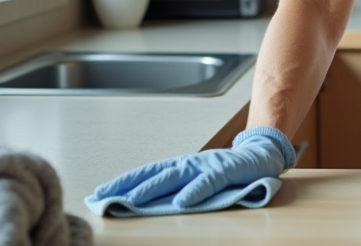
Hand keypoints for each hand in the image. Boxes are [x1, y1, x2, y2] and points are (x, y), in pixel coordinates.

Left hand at [92, 127, 295, 208]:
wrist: (262, 155)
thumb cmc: (228, 173)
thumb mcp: (198, 182)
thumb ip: (177, 191)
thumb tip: (145, 206)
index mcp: (180, 167)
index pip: (145, 173)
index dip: (122, 183)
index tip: (98, 194)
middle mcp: (189, 164)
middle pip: (153, 174)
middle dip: (127, 187)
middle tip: (103, 198)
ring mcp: (207, 166)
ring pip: (176, 177)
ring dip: (152, 189)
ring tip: (132, 201)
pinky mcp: (228, 170)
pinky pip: (209, 182)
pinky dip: (195, 191)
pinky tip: (181, 202)